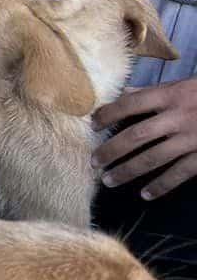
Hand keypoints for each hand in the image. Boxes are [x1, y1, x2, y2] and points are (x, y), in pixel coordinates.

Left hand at [95, 78, 196, 199]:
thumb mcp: (187, 85)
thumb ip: (156, 91)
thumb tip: (126, 92)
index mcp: (173, 95)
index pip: (131, 104)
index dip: (109, 114)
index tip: (93, 124)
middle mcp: (179, 116)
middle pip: (136, 136)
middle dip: (111, 150)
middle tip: (94, 161)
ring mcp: (192, 138)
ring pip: (153, 158)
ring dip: (128, 171)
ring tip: (108, 181)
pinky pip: (180, 173)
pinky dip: (161, 185)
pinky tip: (146, 194)